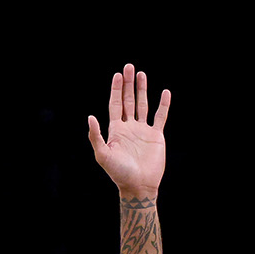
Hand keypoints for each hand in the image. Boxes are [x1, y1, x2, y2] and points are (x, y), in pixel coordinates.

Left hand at [87, 64, 169, 200]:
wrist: (138, 186)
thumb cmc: (118, 173)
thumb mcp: (102, 155)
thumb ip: (95, 136)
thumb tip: (90, 116)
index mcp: (115, 130)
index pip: (114, 104)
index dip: (115, 89)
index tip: (117, 75)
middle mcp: (129, 127)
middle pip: (128, 100)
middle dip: (128, 84)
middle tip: (129, 67)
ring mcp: (143, 131)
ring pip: (143, 105)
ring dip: (142, 89)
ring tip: (141, 74)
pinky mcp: (156, 136)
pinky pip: (160, 117)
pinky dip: (163, 104)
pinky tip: (164, 92)